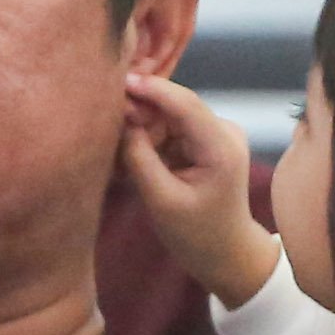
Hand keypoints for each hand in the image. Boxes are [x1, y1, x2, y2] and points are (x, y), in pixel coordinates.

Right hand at [120, 74, 276, 309]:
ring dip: (143, 128)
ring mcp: (218, 133)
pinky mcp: (208, 140)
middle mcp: (224, 131)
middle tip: (107, 126)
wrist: (226, 253)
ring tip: (119, 151)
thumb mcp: (161, 200)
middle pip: (174, 107)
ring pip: (170, 117)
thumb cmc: (195, 235)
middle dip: (141, 112)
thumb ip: (139, 158)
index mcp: (221, 146)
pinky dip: (151, 139)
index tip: (118, 80)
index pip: (184, 103)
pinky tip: (135, 155)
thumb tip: (122, 119)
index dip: (151, 88)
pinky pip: (172, 129)